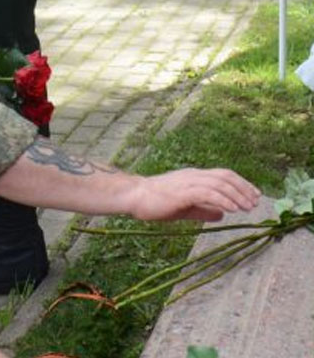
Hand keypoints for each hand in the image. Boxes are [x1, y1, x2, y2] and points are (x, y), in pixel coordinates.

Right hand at [125, 168, 260, 220]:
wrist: (134, 197)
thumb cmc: (155, 203)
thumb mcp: (185, 207)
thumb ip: (204, 209)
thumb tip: (223, 214)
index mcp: (193, 176)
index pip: (223, 175)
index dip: (241, 183)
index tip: (254, 195)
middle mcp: (193, 175)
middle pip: (225, 176)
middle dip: (244, 188)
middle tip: (255, 202)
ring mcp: (187, 182)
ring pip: (219, 183)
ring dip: (237, 195)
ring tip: (248, 208)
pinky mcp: (182, 192)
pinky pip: (208, 193)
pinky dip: (223, 200)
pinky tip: (232, 209)